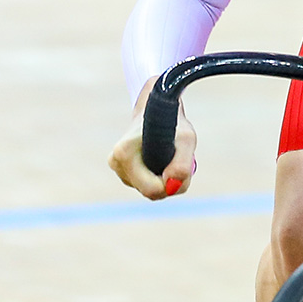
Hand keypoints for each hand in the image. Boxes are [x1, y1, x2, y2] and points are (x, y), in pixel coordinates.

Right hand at [108, 77, 197, 199]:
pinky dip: (158, 178)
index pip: (151, 189)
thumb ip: (183, 165)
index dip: (171, 184)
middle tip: (180, 161)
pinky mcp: (122, 172)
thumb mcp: (186, 140)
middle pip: (150, 192)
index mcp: (124, 153)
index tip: (180, 166)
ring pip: (148, 191)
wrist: (157, 108)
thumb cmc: (172, 122)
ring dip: (164, 181)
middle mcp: (116, 162)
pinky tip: (160, 160)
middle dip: (169, 183)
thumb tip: (172, 187)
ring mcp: (117, 168)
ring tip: (170, 156)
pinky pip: (146, 186)